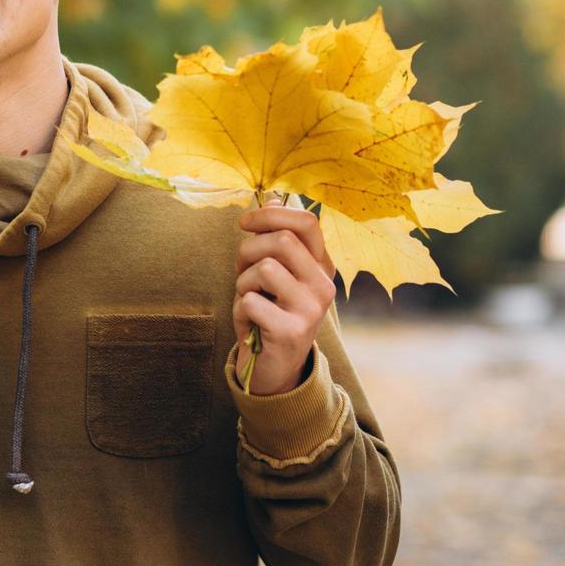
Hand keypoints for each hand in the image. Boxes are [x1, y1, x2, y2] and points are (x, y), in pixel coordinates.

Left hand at [233, 196, 337, 394]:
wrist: (273, 366)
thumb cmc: (269, 312)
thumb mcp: (275, 273)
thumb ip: (276, 240)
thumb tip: (272, 199)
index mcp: (321, 265)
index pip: (307, 221)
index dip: (271, 214)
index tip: (244, 223)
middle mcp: (324, 285)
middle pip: (283, 240)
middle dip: (249, 250)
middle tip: (242, 270)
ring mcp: (312, 309)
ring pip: (265, 268)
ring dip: (243, 282)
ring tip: (249, 298)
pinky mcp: (292, 331)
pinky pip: (251, 301)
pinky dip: (240, 309)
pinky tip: (250, 322)